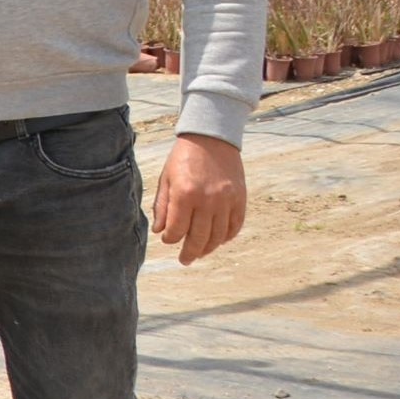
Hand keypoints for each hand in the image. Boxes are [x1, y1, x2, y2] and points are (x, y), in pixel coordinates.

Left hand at [153, 131, 247, 263]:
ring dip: (209, 248)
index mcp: (185, 195)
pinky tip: (218, 240)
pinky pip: (235, 225)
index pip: (177, 230)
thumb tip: (159, 231)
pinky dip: (227, 236)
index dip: (170, 239)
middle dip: (190, 252)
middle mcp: (207, 200)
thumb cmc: (183, 158)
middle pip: (199, 238)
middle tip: (184, 260)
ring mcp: (226, 201)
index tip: (167, 240)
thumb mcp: (166, 179)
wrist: (211, 139)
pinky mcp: (240, 199)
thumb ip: (162, 206)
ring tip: (200, 252)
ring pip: (219, 236)